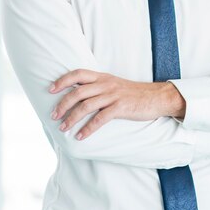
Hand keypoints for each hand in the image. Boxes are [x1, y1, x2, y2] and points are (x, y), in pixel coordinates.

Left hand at [49, 70, 183, 140]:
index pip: (79, 73)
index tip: (50, 90)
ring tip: (63, 128)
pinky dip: (88, 128)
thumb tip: (79, 97)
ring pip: (86, 105)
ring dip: (71, 118)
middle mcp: (107, 84)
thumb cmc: (135, 94)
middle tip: (53, 116)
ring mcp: (114, 95)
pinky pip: (100, 118)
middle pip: (78, 91)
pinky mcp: (121, 107)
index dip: (63, 80)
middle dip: (63, 104)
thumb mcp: (116, 85)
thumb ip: (99, 88)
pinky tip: (80, 136)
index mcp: (104, 77)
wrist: (158, 97)